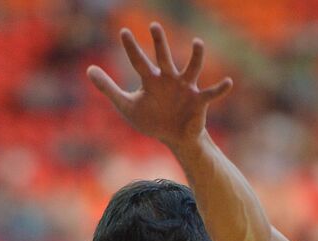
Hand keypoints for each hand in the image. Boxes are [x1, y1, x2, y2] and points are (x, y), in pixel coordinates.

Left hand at [87, 22, 232, 149]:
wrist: (173, 137)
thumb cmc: (151, 118)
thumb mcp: (126, 105)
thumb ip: (108, 88)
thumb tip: (88, 69)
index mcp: (151, 79)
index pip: (138, 61)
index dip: (131, 47)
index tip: (123, 31)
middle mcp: (169, 79)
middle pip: (163, 58)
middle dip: (159, 43)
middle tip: (153, 26)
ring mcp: (185, 88)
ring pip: (191, 68)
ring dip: (195, 57)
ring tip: (198, 43)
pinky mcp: (198, 101)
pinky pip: (210, 94)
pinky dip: (220, 89)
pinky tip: (228, 82)